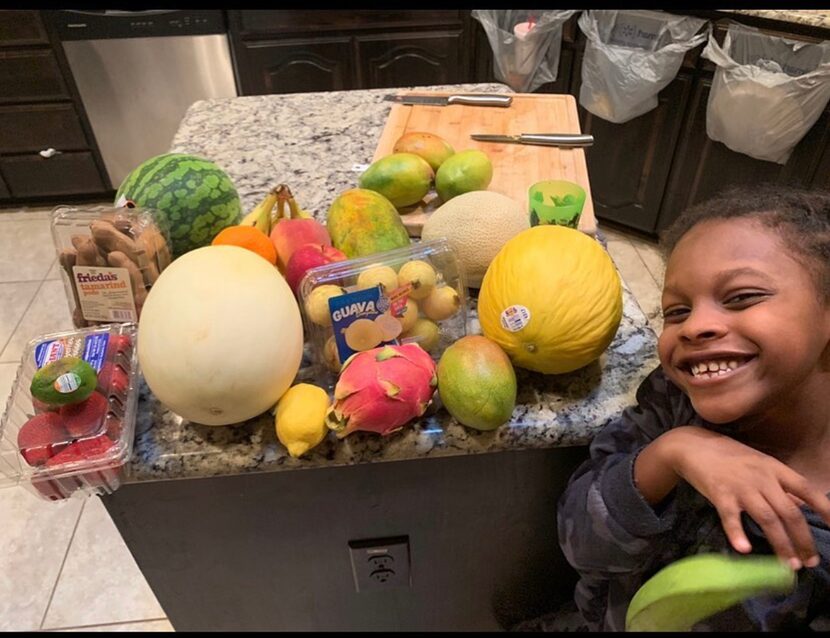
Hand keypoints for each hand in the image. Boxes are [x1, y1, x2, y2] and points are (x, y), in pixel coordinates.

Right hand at [664, 426, 829, 569]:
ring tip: (790, 566)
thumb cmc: (727, 455)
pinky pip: (731, 517)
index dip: (824, 508)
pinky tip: (745, 549)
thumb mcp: (758, 463)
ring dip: (781, 545)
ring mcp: (741, 486)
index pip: (806, 489)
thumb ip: (778, 483)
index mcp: (774, 468)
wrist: (692, 445)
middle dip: (803, 540)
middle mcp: (761, 477)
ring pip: (768, 519)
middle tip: (810, 562)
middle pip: (790, 512)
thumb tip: (801, 505)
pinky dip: (738, 534)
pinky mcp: (719, 494)